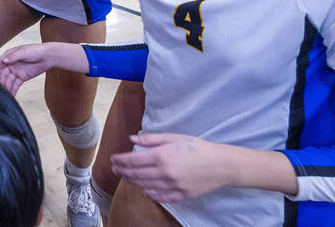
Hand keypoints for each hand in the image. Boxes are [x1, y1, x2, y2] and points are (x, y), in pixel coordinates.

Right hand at [0, 43, 55, 94]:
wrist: (48, 56)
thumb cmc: (36, 50)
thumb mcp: (23, 52)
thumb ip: (13, 57)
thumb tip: (4, 61)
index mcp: (9, 56)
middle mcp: (11, 64)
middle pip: (3, 74)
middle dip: (1, 82)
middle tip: (0, 89)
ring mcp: (16, 71)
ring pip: (9, 81)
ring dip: (6, 87)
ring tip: (5, 94)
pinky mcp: (22, 77)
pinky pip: (16, 84)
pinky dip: (13, 89)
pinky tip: (11, 95)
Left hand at [111, 134, 233, 202]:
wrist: (222, 164)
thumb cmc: (197, 148)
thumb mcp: (174, 138)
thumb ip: (151, 139)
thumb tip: (132, 139)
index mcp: (162, 156)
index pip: (133, 160)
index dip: (120, 160)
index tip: (113, 158)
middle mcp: (165, 172)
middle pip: (136, 174)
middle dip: (122, 171)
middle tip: (114, 168)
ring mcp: (173, 186)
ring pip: (145, 186)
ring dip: (133, 182)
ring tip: (125, 177)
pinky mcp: (181, 195)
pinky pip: (160, 197)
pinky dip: (150, 193)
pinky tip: (144, 190)